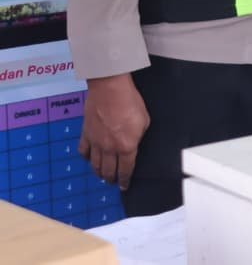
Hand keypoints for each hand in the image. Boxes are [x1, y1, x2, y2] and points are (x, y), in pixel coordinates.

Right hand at [79, 73, 149, 189]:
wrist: (110, 89)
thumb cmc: (130, 101)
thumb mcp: (144, 121)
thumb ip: (139, 136)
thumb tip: (134, 143)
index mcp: (127, 146)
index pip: (126, 169)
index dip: (125, 180)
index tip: (124, 186)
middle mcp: (110, 148)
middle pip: (109, 170)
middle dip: (112, 178)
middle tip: (113, 182)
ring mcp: (96, 142)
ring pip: (95, 164)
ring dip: (99, 172)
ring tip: (102, 175)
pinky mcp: (86, 134)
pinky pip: (84, 151)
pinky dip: (86, 158)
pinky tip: (89, 159)